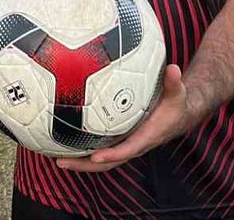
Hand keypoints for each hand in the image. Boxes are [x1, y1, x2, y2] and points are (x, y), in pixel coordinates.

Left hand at [56, 64, 192, 171]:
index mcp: (146, 137)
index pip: (127, 149)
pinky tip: (64, 143)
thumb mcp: (177, 92)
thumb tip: (173, 68)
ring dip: (79, 161)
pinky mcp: (120, 140)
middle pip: (107, 162)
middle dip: (84, 165)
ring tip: (54, 158)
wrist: (179, 115)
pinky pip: (100, 149)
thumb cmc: (176, 104)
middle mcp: (133, 145)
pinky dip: (83, 151)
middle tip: (60, 162)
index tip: (95, 156)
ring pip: (101, 160)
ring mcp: (125, 144)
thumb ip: (174, 82)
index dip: (112, 154)